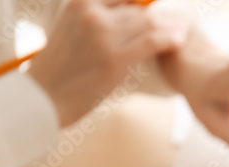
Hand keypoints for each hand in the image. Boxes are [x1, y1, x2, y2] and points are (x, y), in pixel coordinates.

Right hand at [27, 0, 187, 126]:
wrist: (45, 95)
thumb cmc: (60, 67)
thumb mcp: (71, 28)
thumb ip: (96, 19)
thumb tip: (127, 16)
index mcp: (80, 2)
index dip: (141, 5)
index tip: (156, 12)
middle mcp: (92, 13)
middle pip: (138, 11)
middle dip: (160, 17)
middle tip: (179, 21)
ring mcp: (104, 35)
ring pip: (148, 24)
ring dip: (170, 26)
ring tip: (183, 29)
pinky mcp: (115, 58)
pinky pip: (151, 42)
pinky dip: (169, 39)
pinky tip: (180, 40)